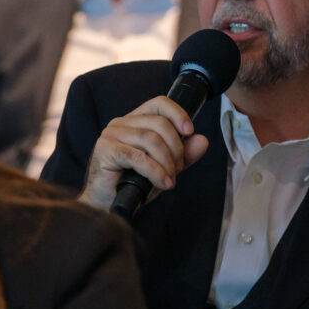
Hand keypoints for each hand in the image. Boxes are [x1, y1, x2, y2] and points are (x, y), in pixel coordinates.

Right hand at [78, 96, 208, 209]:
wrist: (106, 205)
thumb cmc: (132, 183)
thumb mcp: (165, 167)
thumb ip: (183, 154)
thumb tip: (202, 140)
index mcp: (134, 120)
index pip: (159, 103)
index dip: (178, 113)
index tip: (190, 131)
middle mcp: (121, 123)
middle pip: (159, 123)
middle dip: (176, 148)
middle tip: (178, 169)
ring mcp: (111, 135)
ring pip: (151, 139)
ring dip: (167, 162)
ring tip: (170, 179)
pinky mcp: (106, 150)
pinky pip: (138, 157)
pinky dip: (155, 171)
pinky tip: (163, 183)